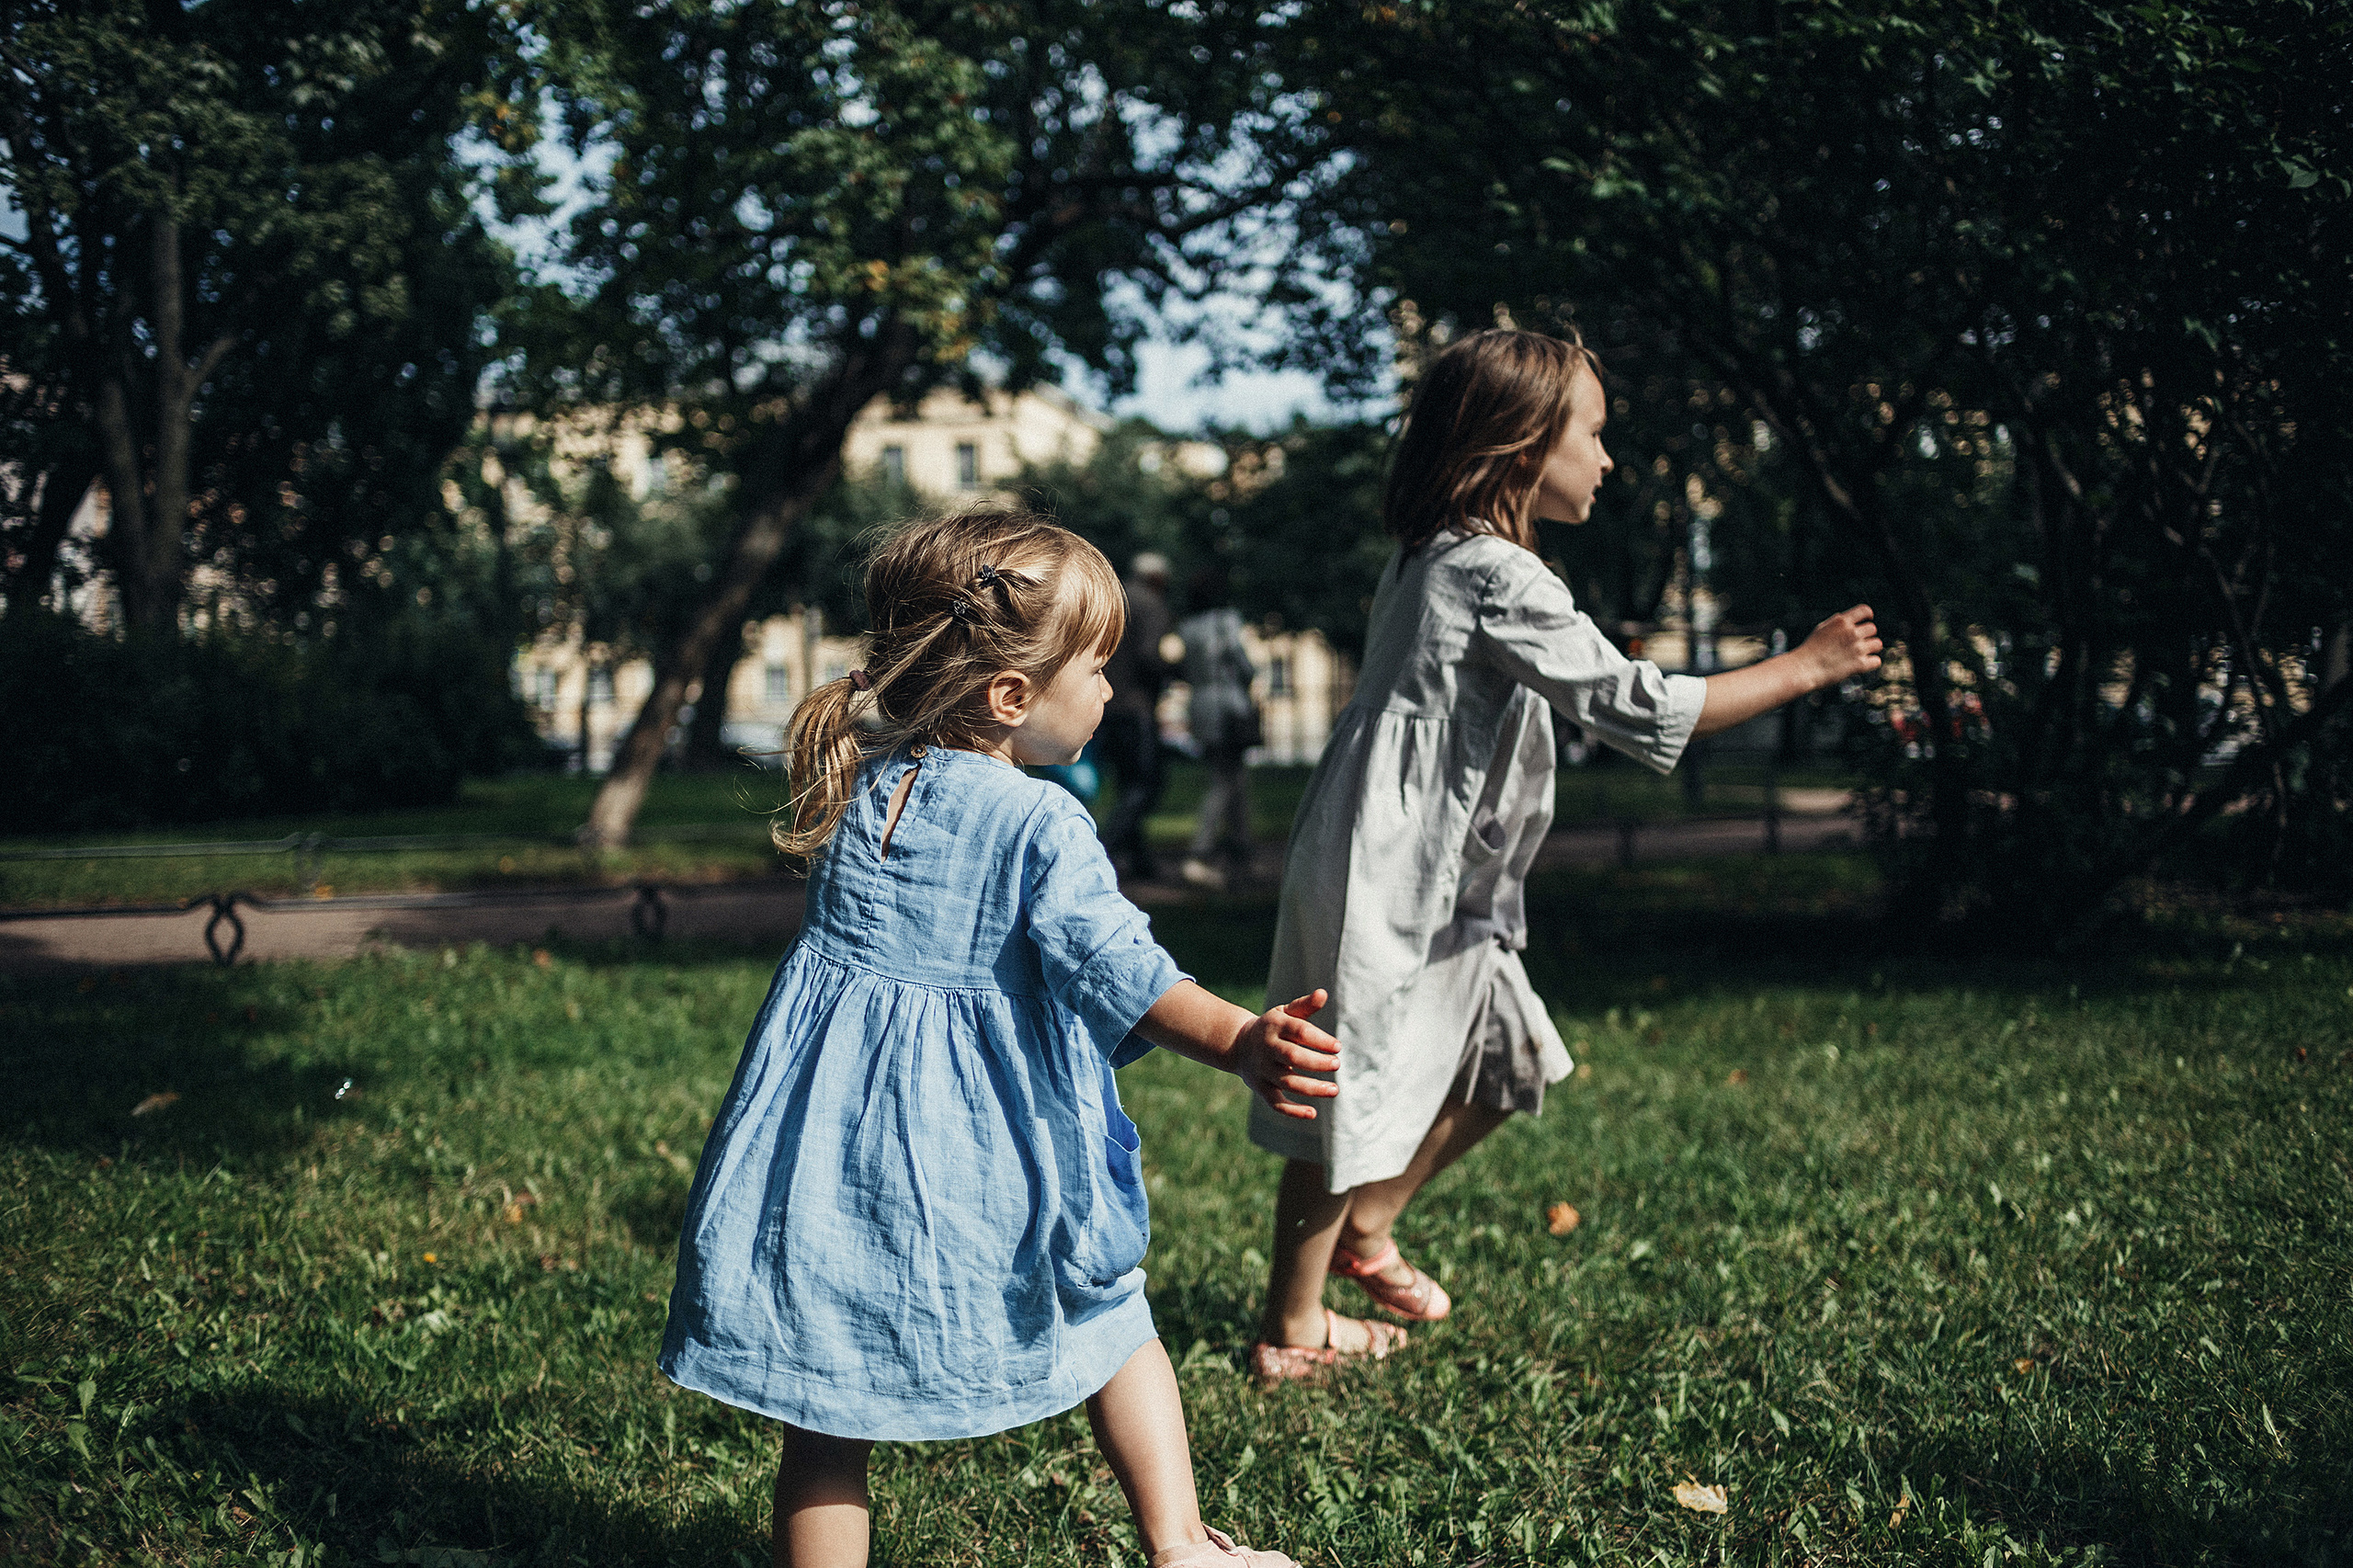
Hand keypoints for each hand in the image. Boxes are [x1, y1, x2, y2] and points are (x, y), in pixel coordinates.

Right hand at [1231, 988, 1339, 1120]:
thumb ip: (1305, 1006)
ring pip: (1287, 1082)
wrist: (1238, 1044)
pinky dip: (1293, 1111)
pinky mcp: (1261, 1088)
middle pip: (1293, 1057)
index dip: (1319, 1039)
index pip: (1298, 1031)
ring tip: (1335, 1090)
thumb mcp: (1284, 1013)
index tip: (1338, 1047)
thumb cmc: (1272, 1027)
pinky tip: (1313, 1114)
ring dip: (1312, 1088)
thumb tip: (1323, 993)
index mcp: (1274, 1026)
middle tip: (1337, 1064)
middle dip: (1316, 1062)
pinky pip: (1276, 1103)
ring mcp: (1262, 1070)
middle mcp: (1266, 1048)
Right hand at [1797, 604, 1882, 687]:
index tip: (1867, 621)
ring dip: (1870, 649)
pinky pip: (1877, 661)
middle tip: (1856, 645)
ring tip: (1858, 655)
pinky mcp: (1860, 664)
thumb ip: (1835, 623)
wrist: (1803, 669)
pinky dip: (1871, 663)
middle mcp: (1852, 633)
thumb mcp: (1820, 629)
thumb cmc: (1809, 651)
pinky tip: (1861, 665)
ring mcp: (1857, 648)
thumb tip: (1846, 619)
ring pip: (1877, 644)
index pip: (1865, 611)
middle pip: (1872, 629)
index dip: (1868, 616)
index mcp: (1842, 622)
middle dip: (1866, 636)